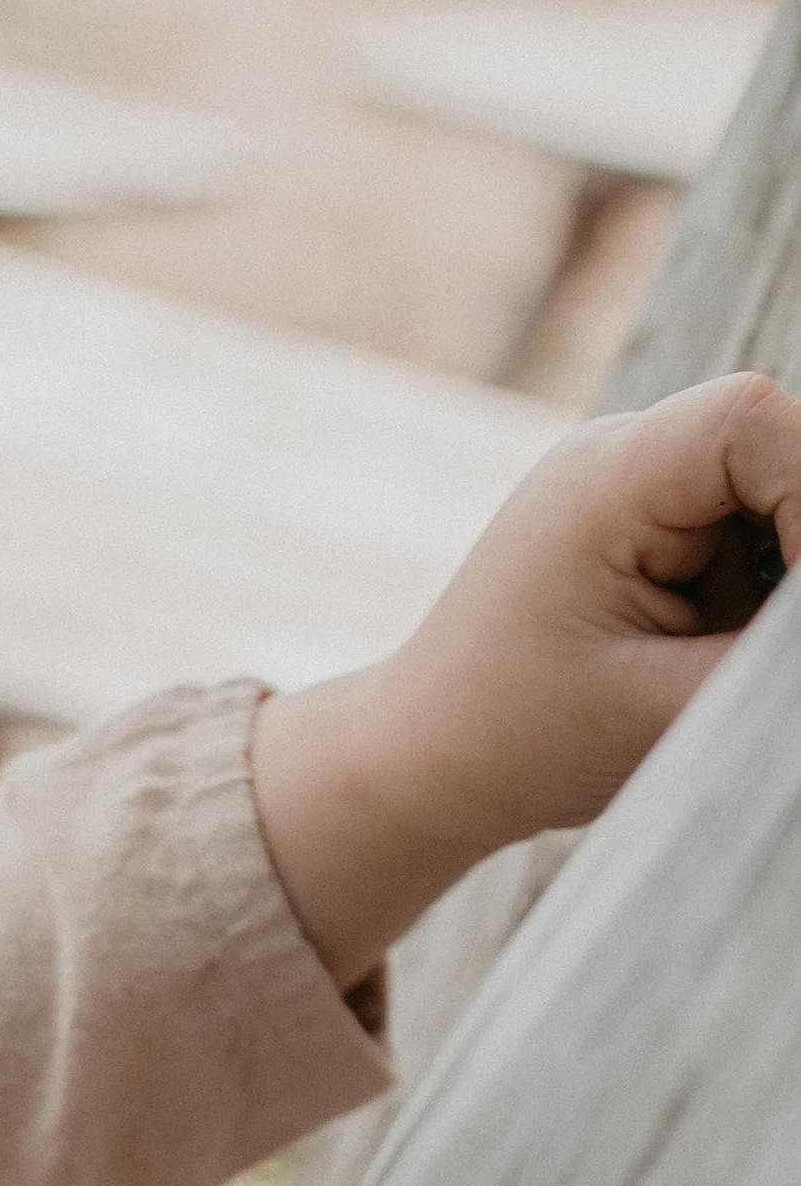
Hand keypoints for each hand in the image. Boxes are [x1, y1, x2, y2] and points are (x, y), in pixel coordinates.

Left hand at [249, 372, 800, 992]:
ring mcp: (632, 486)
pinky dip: (747, 596)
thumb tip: (798, 626)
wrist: (422, 766)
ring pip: (769, 498)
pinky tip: (694, 652)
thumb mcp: (667, 710)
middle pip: (774, 452)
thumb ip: (773, 658)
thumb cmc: (521, 746)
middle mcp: (619, 457)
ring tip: (700, 657)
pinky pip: (742, 534)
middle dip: (793, 550)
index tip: (793, 606)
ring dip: (770, 582)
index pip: (753, 419)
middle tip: (740, 649)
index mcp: (607, 480)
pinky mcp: (645, 527)